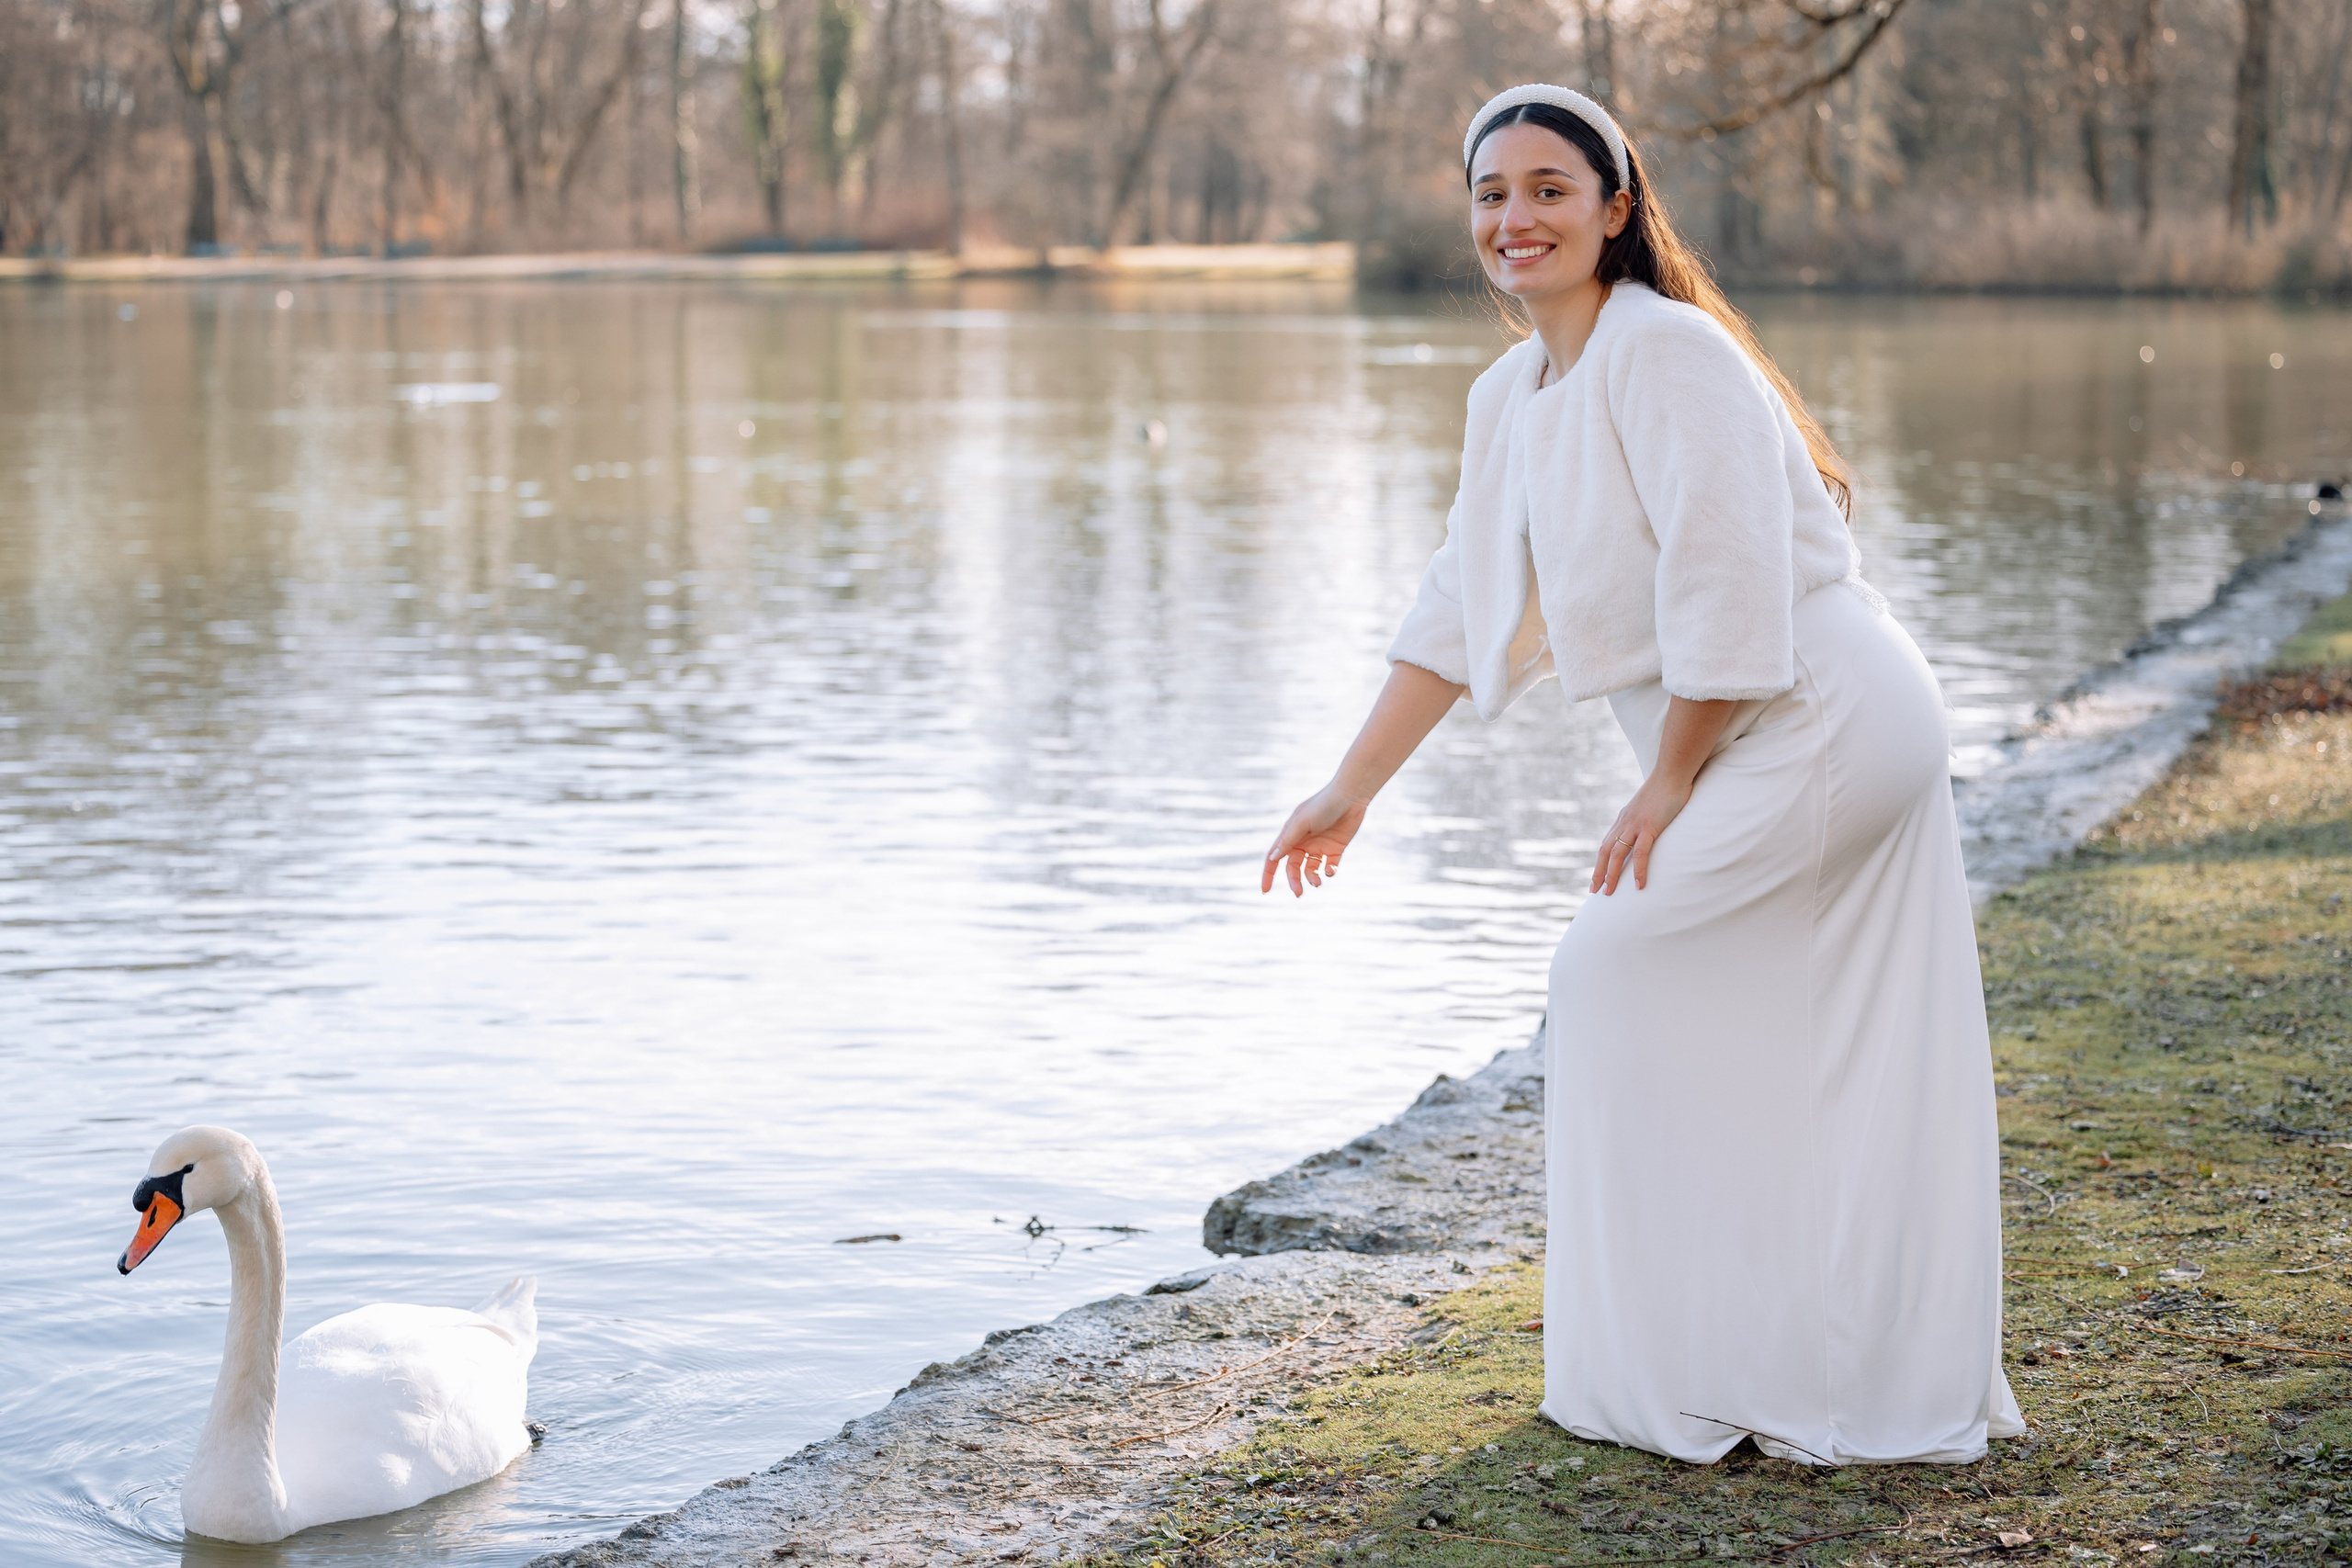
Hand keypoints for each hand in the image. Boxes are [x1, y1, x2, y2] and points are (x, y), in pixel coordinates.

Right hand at [1263, 785, 1367, 896]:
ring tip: (1318, 882)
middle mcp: (1303, 843)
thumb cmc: (1323, 805)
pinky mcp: (1336, 849)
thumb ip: (1288, 840)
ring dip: (1312, 878)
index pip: (1274, 858)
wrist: (1350, 796)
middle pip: (1293, 868)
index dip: (1268, 874)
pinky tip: (1331, 870)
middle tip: (1298, 893)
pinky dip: (1329, 872)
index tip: (1265, 891)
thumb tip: (1272, 858)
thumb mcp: (1302, 822)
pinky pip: (1330, 867)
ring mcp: (1319, 847)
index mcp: (1290, 835)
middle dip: (1294, 881)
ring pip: (1311, 870)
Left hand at [1591, 769, 1694, 895]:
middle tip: (1594, 891)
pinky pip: (1640, 853)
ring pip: (1617, 854)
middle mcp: (1624, 822)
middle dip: (1599, 872)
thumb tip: (1647, 826)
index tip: (1597, 876)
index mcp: (1624, 818)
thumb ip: (1644, 817)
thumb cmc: (1665, 788)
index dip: (1600, 861)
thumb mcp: (1649, 805)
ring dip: (1611, 875)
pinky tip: (1638, 885)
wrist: (1673, 772)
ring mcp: (1635, 824)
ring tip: (1609, 893)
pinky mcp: (1650, 826)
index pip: (1606, 843)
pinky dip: (1638, 870)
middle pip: (1605, 851)